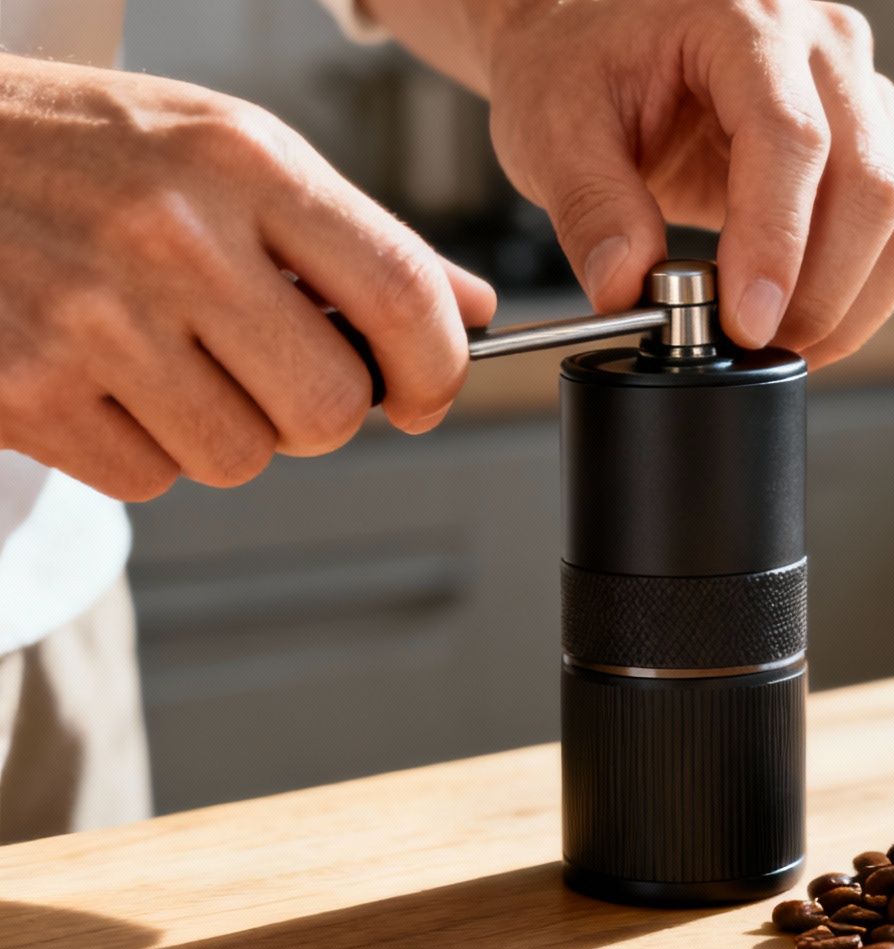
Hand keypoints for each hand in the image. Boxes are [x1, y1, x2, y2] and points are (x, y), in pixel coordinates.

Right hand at [0, 56, 495, 500]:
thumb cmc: (79, 149)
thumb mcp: (222, 149)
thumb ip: (353, 236)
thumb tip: (471, 309)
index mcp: (241, 162)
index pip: (401, 293)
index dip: (437, 367)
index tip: (426, 391)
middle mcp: (173, 237)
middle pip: (330, 407)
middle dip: (319, 410)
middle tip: (271, 370)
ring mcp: (92, 318)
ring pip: (243, 456)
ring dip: (225, 429)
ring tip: (167, 356)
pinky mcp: (24, 390)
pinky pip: (151, 478)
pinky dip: (142, 447)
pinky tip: (103, 376)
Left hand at [478, 0, 893, 364]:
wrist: (602, 43)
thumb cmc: (582, 64)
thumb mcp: (554, 127)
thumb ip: (590, 206)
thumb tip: (628, 289)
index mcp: (743, 21)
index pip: (791, 138)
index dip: (777, 243)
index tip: (745, 322)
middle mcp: (824, 46)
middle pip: (870, 186)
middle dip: (818, 293)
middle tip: (750, 346)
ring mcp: (861, 92)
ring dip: (850, 304)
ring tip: (776, 342)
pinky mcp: (875, 141)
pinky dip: (860, 293)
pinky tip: (803, 317)